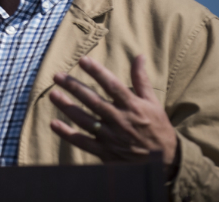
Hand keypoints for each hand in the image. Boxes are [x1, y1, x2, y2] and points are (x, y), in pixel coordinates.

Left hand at [49, 55, 177, 167]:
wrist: (166, 161)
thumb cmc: (157, 127)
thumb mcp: (152, 103)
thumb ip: (141, 80)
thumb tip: (139, 56)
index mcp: (132, 106)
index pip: (112, 86)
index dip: (97, 72)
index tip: (83, 60)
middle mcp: (120, 120)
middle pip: (93, 101)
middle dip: (74, 87)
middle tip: (57, 76)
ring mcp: (111, 137)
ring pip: (84, 120)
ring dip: (67, 107)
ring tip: (52, 94)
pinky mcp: (105, 152)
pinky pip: (83, 142)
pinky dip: (67, 134)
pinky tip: (54, 123)